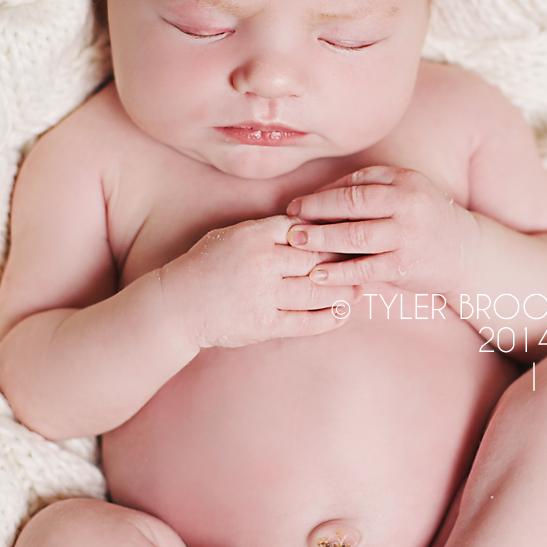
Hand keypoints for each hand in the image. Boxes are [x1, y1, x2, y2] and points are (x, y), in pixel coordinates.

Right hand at [160, 215, 354, 348]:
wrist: (177, 305)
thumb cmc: (205, 265)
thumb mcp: (232, 235)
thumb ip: (267, 230)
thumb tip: (308, 222)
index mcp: (254, 235)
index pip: (305, 230)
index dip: (331, 232)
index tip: (352, 231)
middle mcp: (261, 263)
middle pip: (316, 259)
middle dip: (344, 260)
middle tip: (369, 258)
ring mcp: (263, 295)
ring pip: (316, 291)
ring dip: (343, 290)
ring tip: (361, 287)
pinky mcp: (263, 324)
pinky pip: (305, 322)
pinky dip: (328, 318)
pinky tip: (344, 312)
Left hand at [284, 167, 477, 291]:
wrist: (464, 253)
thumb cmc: (424, 220)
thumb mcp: (406, 192)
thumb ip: (370, 189)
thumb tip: (318, 195)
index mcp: (405, 181)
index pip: (355, 183)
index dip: (322, 194)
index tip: (297, 205)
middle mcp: (407, 204)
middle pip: (350, 205)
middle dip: (314, 213)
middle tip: (288, 222)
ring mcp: (407, 236)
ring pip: (353, 236)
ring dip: (320, 240)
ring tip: (295, 244)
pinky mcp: (405, 265)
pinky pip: (364, 268)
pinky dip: (338, 272)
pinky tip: (318, 275)